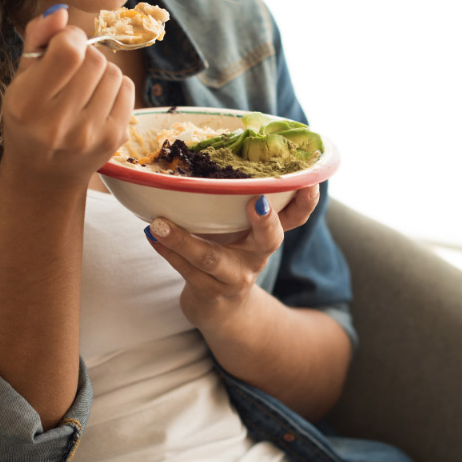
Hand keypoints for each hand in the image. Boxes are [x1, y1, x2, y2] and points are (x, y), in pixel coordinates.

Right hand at [2, 5, 134, 189]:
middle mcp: (58, 124)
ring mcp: (90, 135)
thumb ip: (36, 39)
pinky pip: (128, 89)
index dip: (70, 38)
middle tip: (71, 70)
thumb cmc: (29, 118)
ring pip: (114, 72)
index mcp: (27, 105)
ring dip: (101, 71)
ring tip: (83, 87)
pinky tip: (97, 99)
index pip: (68, 51)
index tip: (62, 46)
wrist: (44, 174)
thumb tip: (61, 12)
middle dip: (85, 55)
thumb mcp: (21, 79)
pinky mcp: (114, 139)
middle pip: (95, 59)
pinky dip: (115, 86)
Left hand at [145, 184, 321, 331]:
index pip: (296, 217)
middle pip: (270, 240)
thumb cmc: (230, 256)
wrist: (222, 311)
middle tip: (256, 200)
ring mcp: (234, 278)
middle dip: (265, 220)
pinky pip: (185, 270)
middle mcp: (257, 257)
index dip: (305, 201)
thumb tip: (213, 150)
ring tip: (160, 223)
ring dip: (183, 239)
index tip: (309, 182)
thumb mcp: (242, 232)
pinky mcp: (209, 293)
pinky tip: (152, 235)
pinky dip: (166, 250)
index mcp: (267, 236)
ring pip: (211, 258)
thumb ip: (238, 203)